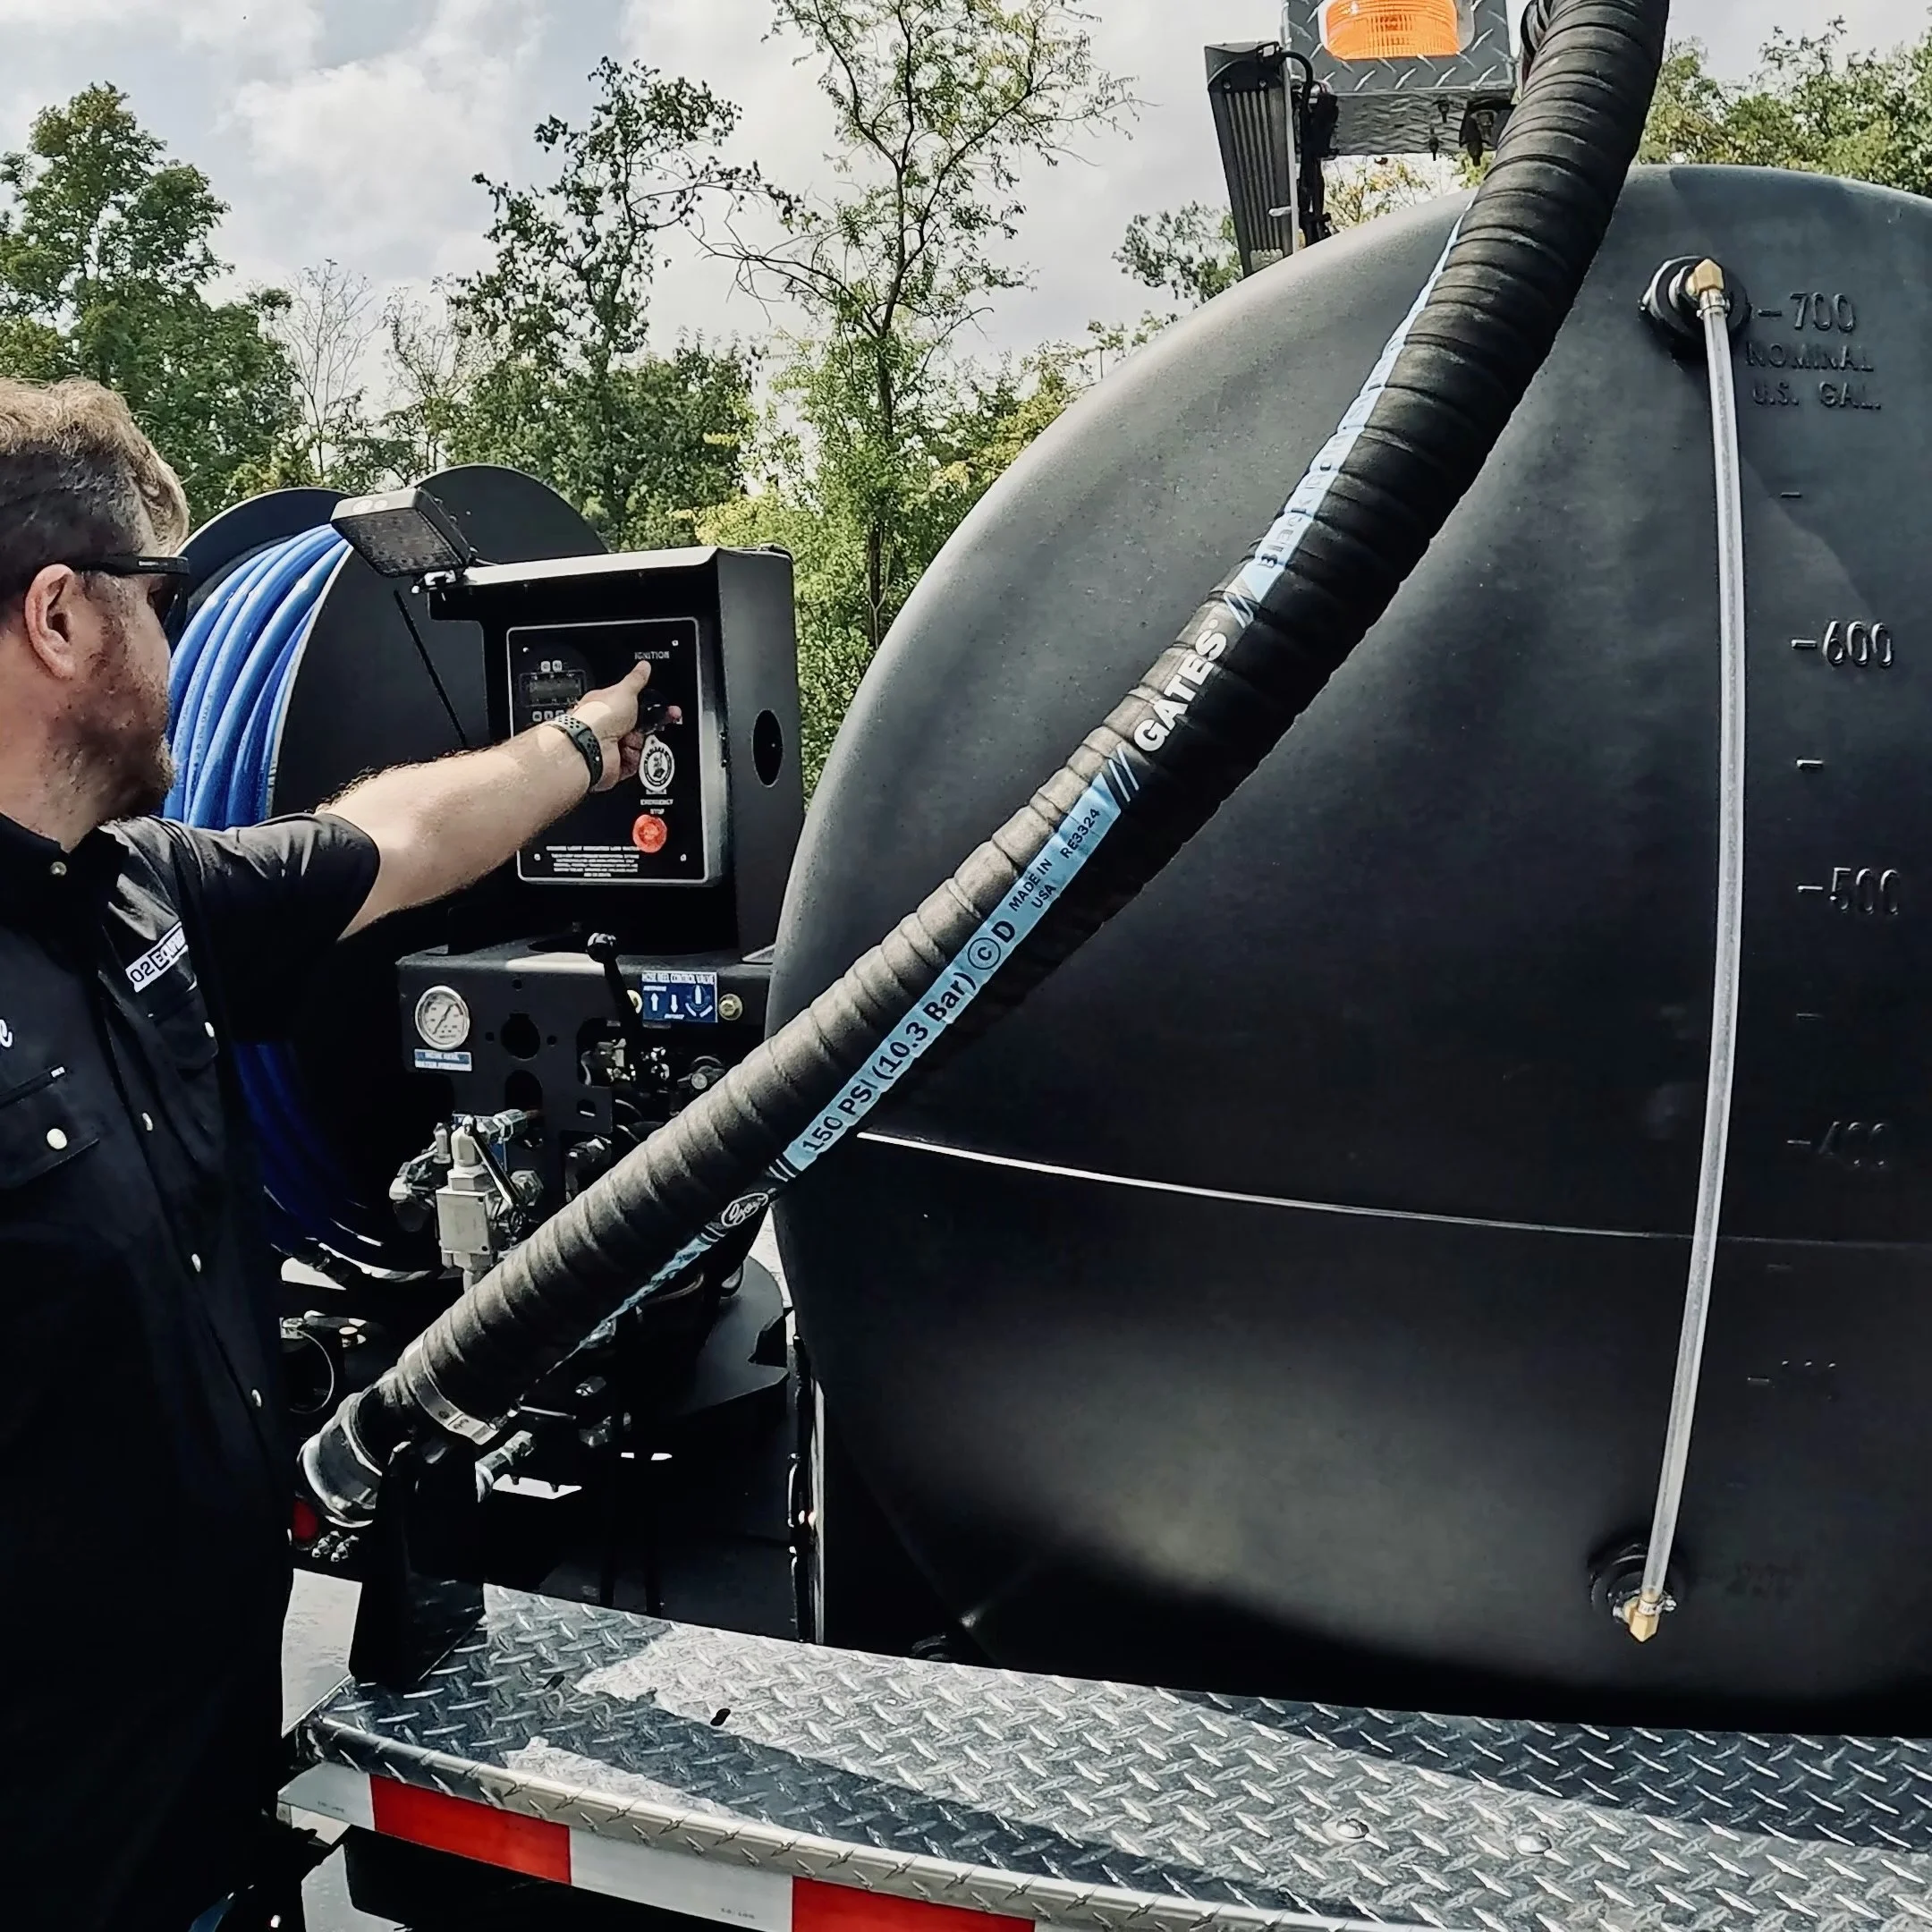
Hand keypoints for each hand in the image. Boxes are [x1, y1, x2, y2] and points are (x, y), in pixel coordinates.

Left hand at [573, 661, 682, 793]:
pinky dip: (636, 761)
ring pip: (641, 747)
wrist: (590, 747)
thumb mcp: (624, 690)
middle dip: (649, 729)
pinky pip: (636, 764)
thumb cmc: (599, 717)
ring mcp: (612, 746)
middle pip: (641, 728)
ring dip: (642, 746)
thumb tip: (644, 666)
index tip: (667, 710)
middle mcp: (609, 726)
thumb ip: (636, 679)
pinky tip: (629, 754)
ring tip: (631, 742)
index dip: (651, 708)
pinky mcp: (615, 764)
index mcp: (609, 705)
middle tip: (649, 727)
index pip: (635, 705)